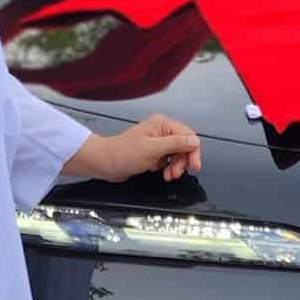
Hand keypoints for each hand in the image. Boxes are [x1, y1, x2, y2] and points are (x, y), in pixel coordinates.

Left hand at [87, 114, 201, 183]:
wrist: (105, 163)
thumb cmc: (123, 154)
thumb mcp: (153, 149)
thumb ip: (176, 144)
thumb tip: (194, 141)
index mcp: (162, 124)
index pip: (188, 136)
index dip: (193, 152)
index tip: (194, 166)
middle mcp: (161, 130)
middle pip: (184, 146)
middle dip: (182, 162)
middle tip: (175, 173)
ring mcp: (157, 141)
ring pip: (177, 154)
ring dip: (174, 166)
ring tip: (168, 175)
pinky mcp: (153, 151)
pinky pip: (167, 159)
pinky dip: (166, 167)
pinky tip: (158, 170)